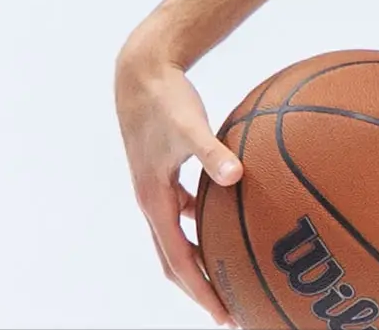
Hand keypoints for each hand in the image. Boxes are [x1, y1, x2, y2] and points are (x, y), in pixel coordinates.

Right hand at [115, 34, 241, 326]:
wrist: (141, 73)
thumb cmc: (164, 99)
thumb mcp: (189, 126)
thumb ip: (212, 152)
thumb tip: (237, 175)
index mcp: (154, 201)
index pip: (179, 261)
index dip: (201, 290)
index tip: (224, 313)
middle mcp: (153, 202)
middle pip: (175, 260)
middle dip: (200, 288)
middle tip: (231, 309)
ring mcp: (157, 190)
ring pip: (178, 238)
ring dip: (200, 260)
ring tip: (230, 274)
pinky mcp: (165, 174)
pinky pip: (185, 211)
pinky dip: (203, 224)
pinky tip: (229, 219)